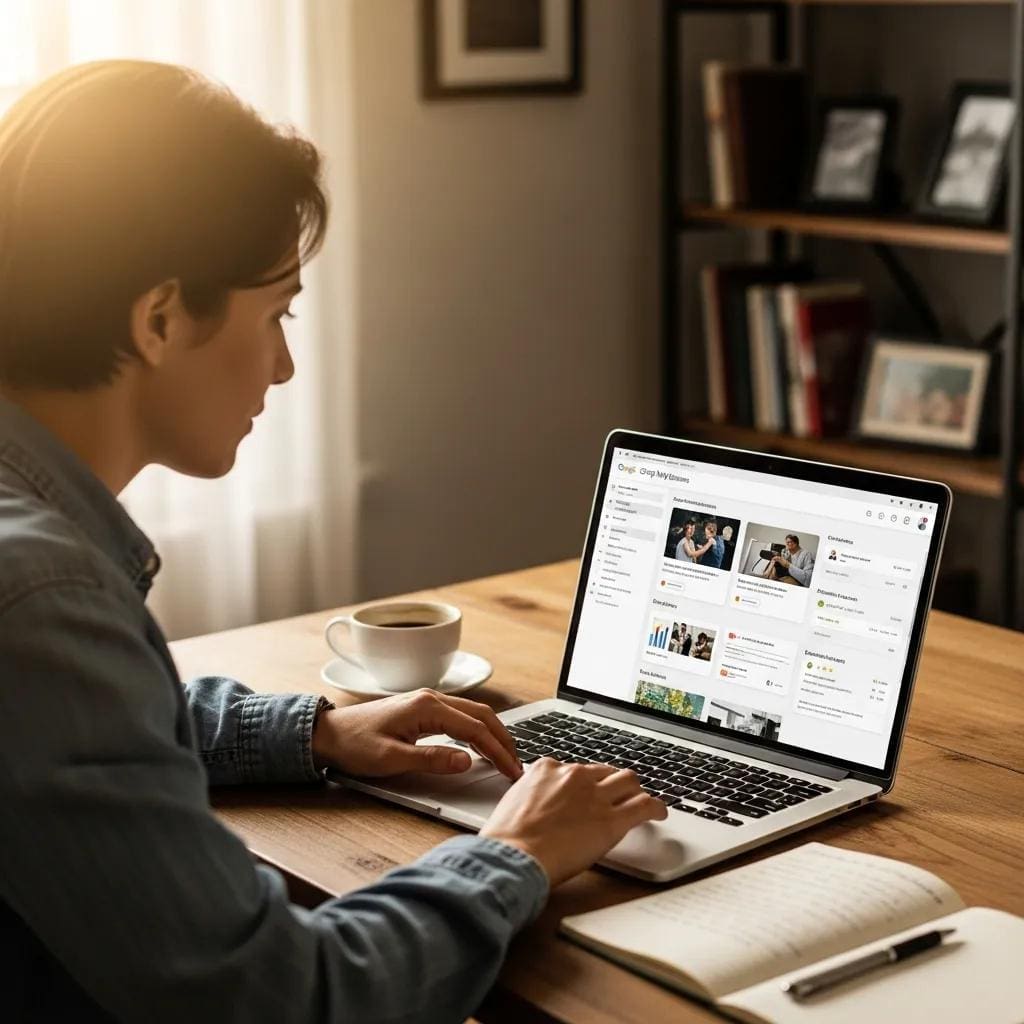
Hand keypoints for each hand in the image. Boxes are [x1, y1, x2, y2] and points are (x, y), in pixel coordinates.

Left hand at [312, 689, 521, 780]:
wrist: (328, 734)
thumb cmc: (355, 746)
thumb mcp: (392, 759)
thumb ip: (432, 759)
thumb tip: (468, 761)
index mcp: (427, 708)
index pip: (475, 730)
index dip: (498, 752)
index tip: (512, 772)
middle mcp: (432, 698)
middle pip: (481, 716)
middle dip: (503, 740)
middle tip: (517, 766)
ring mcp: (428, 701)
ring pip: (473, 714)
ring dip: (493, 734)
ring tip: (506, 757)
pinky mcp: (424, 709)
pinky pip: (461, 716)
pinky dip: (478, 730)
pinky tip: (482, 745)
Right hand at [480, 758, 667, 887]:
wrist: (513, 854)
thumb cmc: (507, 839)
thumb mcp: (514, 803)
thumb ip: (532, 796)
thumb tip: (539, 805)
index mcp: (548, 768)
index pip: (575, 769)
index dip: (584, 783)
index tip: (587, 792)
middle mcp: (574, 775)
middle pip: (605, 771)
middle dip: (612, 782)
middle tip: (616, 795)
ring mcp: (595, 795)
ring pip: (628, 780)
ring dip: (634, 790)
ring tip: (639, 801)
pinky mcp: (612, 819)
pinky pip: (645, 806)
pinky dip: (656, 808)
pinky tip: (660, 813)